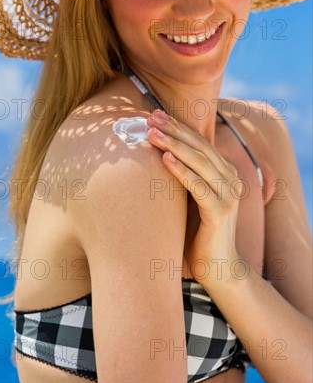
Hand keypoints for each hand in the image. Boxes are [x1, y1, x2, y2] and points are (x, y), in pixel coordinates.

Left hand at [146, 109, 242, 285]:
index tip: (155, 114)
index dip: (178, 126)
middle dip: (174, 129)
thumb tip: (153, 153)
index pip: (199, 142)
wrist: (216, 268)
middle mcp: (230, 178)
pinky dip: (181, 171)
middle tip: (151, 117)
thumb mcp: (188, 197)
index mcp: (223, 172)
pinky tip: (165, 159)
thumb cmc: (197, 231)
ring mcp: (228, 195)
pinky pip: (199, 186)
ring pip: (199, 162)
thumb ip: (182, 176)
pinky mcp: (221, 212)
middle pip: (199, 147)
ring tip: (152, 133)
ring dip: (174, 144)